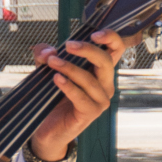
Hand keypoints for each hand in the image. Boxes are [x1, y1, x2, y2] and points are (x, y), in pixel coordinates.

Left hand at [28, 30, 126, 159]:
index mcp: (99, 71)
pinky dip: (69, 86)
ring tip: (52, 62)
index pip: (116, 50)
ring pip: (90, 79)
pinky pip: (81, 97)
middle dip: (88, 50)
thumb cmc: (52, 97)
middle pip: (105, 62)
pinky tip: (56, 79)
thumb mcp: (46, 70)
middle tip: (68, 45)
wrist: (47, 128)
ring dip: (70, 68)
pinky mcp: (90, 113)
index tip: (95, 33)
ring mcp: (100, 100)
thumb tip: (48, 50)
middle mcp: (105, 84)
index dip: (111, 38)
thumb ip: (45, 56)